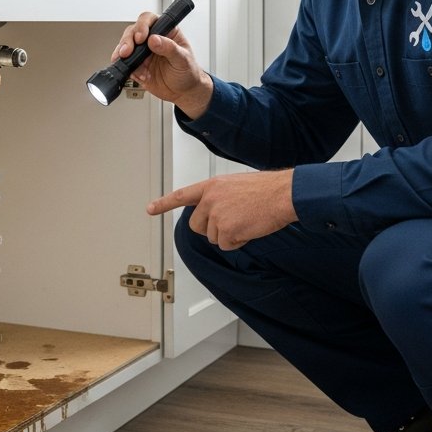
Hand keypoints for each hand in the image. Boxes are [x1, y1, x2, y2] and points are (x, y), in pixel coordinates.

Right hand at [114, 12, 212, 117]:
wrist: (183, 92)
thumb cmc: (188, 72)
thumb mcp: (183, 59)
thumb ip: (169, 48)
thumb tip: (154, 39)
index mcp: (165, 31)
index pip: (149, 20)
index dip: (142, 26)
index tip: (141, 38)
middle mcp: (152, 39)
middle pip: (133, 32)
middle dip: (127, 41)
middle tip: (127, 52)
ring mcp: (142, 52)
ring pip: (125, 46)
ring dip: (123, 55)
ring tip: (127, 62)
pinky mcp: (137, 65)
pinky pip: (126, 64)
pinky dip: (128, 69)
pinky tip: (137, 74)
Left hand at [147, 170, 296, 250]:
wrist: (282, 194)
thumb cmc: (266, 189)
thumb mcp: (235, 185)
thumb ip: (219, 197)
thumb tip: (214, 214)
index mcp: (211, 186)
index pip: (182, 195)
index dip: (164, 203)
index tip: (150, 209)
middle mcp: (209, 200)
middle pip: (197, 226)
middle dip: (211, 230)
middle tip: (232, 222)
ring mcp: (217, 215)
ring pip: (213, 238)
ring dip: (229, 235)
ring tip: (246, 220)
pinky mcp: (226, 230)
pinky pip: (226, 245)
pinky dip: (238, 242)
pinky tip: (249, 228)